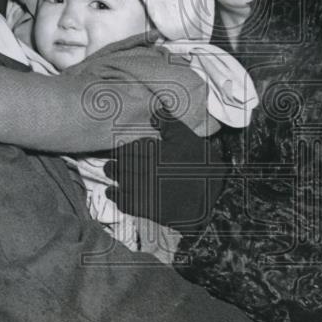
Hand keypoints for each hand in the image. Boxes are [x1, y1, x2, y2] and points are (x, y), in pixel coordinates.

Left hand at [104, 116, 225, 231]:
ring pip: (120, 182)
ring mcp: (144, 190)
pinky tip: (114, 193)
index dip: (123, 150)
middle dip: (114, 163)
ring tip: (110, 173)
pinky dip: (117, 197)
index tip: (121, 151)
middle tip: (111, 163)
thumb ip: (169, 123)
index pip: (128, 149)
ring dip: (112, 177)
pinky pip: (125, 203)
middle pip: (120, 165)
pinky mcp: (147, 208)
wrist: (212, 196)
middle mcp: (144, 170)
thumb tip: (154, 113)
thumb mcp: (187, 138)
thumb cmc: (201, 164)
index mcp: (152, 152)